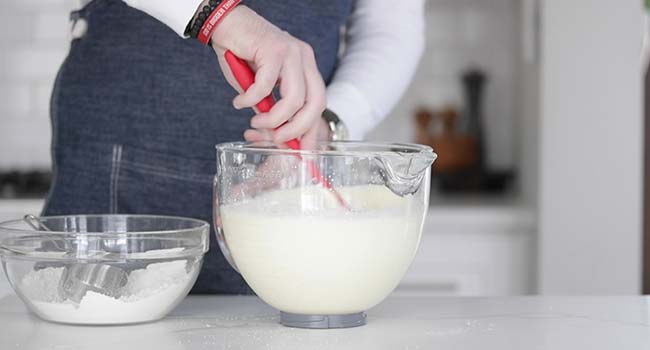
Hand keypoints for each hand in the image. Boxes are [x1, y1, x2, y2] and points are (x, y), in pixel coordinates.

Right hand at [211, 5, 326, 147]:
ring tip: (254, 121)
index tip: (302, 153)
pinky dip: (250, 99)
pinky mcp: (274, 49)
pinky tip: (240, 102)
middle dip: (296, 129)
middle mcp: (305, 59)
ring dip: (272, 118)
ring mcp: (292, 52)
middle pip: (315, 104)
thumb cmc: (242, 57)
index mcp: (306, 69)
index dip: (311, 131)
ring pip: (294, 99)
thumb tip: (279, 139)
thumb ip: (273, 110)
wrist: (224, 25)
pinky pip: (266, 86)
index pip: (318, 105)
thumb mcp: (261, 90)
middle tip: (276, 138)